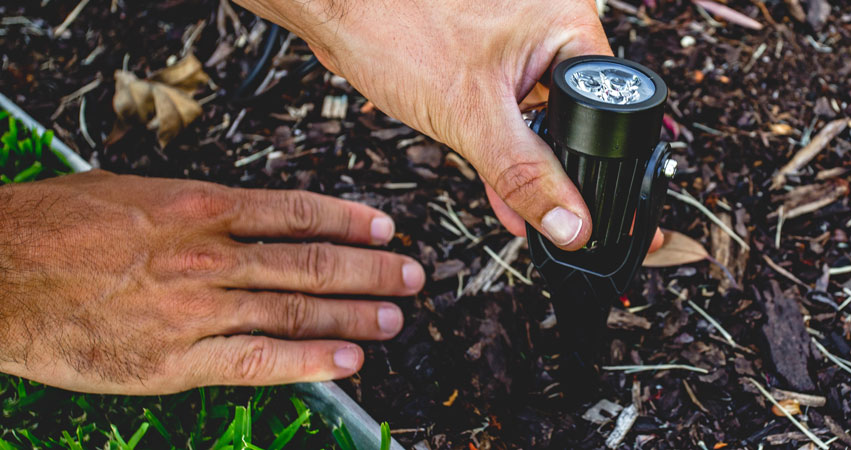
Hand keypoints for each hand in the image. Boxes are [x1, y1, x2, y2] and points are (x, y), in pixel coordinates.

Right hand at [0, 171, 423, 394]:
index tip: (385, 229)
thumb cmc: (54, 229)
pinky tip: (348, 362)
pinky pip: (258, 361)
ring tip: (393, 318)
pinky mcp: (176, 360)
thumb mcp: (128, 192)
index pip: (295, 213)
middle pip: (309, 263)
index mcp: (198, 207)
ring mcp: (195, 310)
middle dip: (369, 271)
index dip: (348, 222)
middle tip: (411, 276)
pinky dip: (309, 361)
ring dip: (354, 315)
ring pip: (294, 310)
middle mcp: (207, 256)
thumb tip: (242, 216)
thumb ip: (192, 207)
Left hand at [232, 0, 663, 251]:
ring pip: (541, 119)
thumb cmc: (395, 28)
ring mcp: (522, 39)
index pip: (606, 111)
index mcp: (567, 25)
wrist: (336, 7)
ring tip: (511, 195)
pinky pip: (513, 110)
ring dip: (525, 161)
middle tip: (547, 212)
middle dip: (555, 168)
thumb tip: (573, 224)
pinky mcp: (492, 54)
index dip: (594, 164)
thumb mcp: (471, 118)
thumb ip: (526, 175)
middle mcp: (552, 26)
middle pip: (576, 117)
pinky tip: (500, 190)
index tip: (585, 210)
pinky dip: (504, 147)